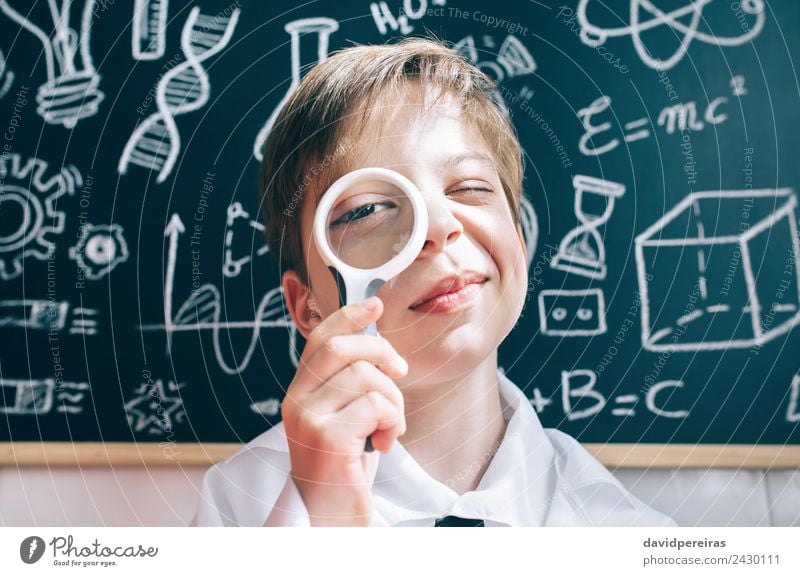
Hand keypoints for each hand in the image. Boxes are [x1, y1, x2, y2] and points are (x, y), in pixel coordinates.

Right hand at [281, 296, 406, 525]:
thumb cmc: (343, 467)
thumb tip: (375, 340)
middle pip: (344, 347)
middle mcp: (296, 401)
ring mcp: (308, 419)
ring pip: (367, 376)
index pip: (320, 339)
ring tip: (390, 427)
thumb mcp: (343, 417)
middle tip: (399, 375)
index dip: (348, 316)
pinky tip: (384, 443)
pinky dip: (392, 421)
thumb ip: (348, 384)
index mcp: (299, 392)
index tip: (375, 304)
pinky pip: (375, 405)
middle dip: (383, 353)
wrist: (330, 516)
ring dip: (394, 401)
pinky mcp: (327, 438)